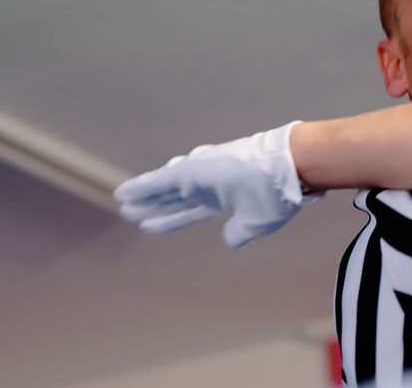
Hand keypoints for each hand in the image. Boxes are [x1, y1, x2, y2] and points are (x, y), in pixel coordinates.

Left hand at [113, 121, 324, 247]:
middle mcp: (209, 185)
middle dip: (154, 206)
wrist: (288, 170)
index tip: (152, 226)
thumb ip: (240, 232)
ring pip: (163, 189)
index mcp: (224, 198)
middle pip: (173, 199)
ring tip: (123, 202)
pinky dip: (140, 187)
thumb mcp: (257, 223)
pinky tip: (123, 194)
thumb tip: (229, 241)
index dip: (172, 219)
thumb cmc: (279, 195)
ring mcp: (200, 176)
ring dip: (143, 197)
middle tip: (131, 213)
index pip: (191, 211)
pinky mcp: (192, 171)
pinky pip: (159, 181)